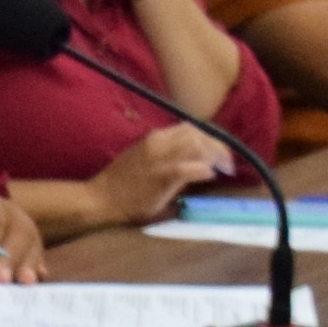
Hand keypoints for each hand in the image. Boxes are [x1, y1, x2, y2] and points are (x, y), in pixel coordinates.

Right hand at [83, 122, 228, 226]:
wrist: (100, 199)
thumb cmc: (120, 185)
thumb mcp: (141, 159)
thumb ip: (163, 155)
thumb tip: (189, 159)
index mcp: (153, 138)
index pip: (190, 128)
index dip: (208, 137)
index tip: (217, 151)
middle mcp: (158, 143)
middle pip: (198, 134)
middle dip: (217, 146)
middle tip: (226, 163)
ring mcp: (161, 158)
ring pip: (199, 145)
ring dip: (216, 156)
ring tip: (224, 169)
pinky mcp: (164, 176)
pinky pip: (192, 167)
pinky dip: (205, 170)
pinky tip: (210, 176)